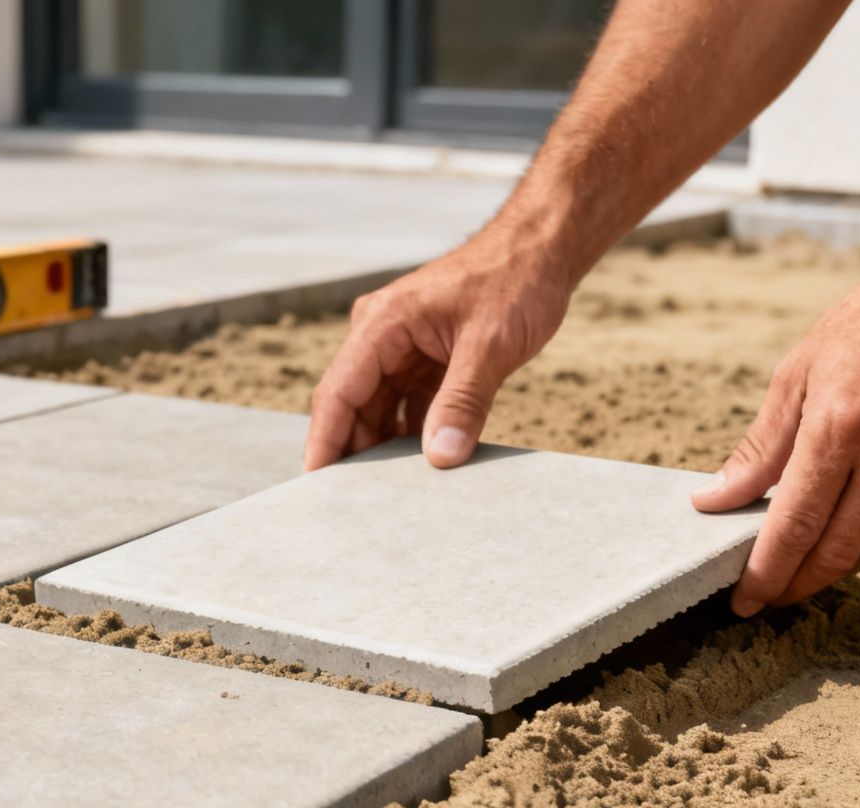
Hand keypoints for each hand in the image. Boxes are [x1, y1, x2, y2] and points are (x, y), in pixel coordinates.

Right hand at [306, 234, 571, 469]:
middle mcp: (382, 335)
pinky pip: (408, 405)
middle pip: (353, 406)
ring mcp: (403, 348)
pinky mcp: (427, 359)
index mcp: (382, 324)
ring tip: (391, 493)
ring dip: (385, 447)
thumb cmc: (515, 281)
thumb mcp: (490, 346)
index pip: (338, 392)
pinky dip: (413, 434)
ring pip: (379, 409)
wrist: (543, 250)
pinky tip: (424, 466)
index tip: (316, 485)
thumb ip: (463, 402)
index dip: (324, 441)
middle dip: (353, 453)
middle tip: (357, 505)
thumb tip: (441, 456)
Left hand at [691, 256, 859, 614]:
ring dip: (831, 567)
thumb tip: (714, 499)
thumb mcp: (799, 369)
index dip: (765, 573)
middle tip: (766, 594)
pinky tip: (845, 525)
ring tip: (798, 568)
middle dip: (794, 584)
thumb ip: (760, 447)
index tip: (742, 600)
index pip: (794, 526)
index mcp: (840, 425)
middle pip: (834, 553)